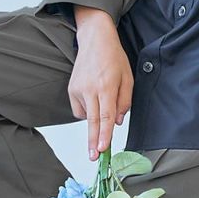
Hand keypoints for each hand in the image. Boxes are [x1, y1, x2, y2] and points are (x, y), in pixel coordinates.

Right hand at [67, 12, 132, 161]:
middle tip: (94, 157)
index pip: (105, 115)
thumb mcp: (127, 77)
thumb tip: (117, 121)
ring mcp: (77, 89)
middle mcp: (89, 89)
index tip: (103, 148)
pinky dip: (88, 109)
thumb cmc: (113, 57)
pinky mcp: (71, 90)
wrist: (94, 39)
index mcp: (106, 86)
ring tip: (102, 98)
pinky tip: (93, 98)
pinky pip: (80, 109)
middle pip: (92, 121)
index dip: (104, 134)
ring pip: (87, 115)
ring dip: (95, 117)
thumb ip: (124, 101)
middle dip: (93, 141)